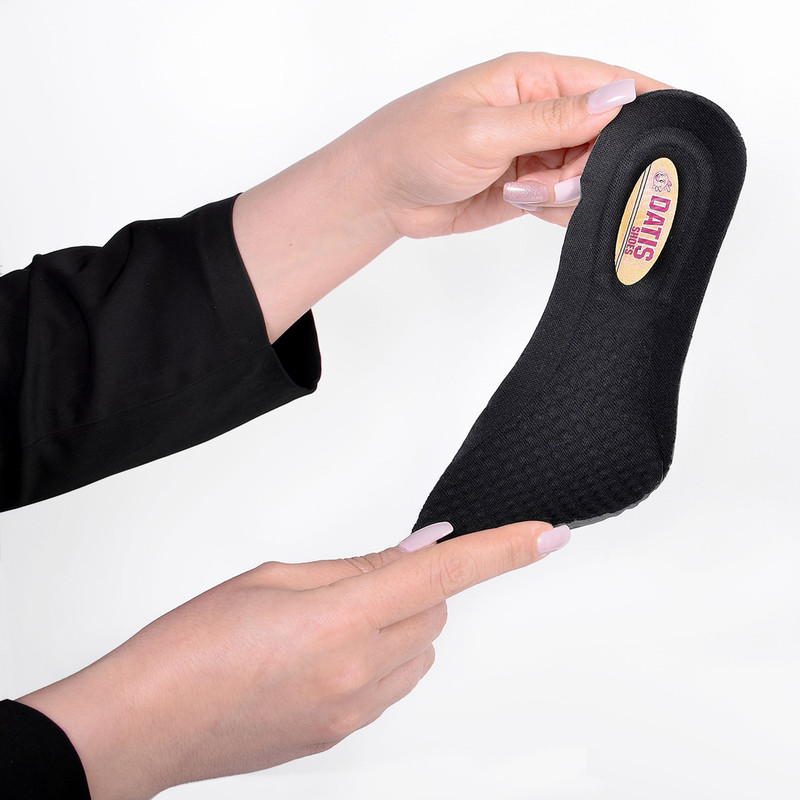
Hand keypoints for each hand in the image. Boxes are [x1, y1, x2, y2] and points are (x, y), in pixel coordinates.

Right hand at [18, 520, 569, 799]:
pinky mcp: (341, 736)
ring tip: (328, 618)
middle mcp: (359, 675)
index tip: (546, 534)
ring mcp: (353, 714)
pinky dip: (381, 655)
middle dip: (419, 583)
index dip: (504, 550)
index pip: (445, 574)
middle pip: (436, 611)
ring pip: (421, 650)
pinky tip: (323, 652)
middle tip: (356, 577)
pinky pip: (393, 684)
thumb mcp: (273, 578)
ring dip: (401, 621)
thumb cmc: (190, 644)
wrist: (144, 723)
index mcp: (340, 622)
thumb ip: (356, 567)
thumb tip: (415, 552)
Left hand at [233, 52, 669, 339]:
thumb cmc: (415, 143)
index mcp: (534, 78)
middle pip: (608, 137)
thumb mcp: (485, 129)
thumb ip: (553, 119)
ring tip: (521, 194)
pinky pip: (569, 201)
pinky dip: (557, 210)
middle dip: (592, 165)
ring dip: (567, 192)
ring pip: (591, 174)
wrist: (383, 194)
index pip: (610, 82)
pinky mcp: (531, 187)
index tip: (673, 133)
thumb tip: (618, 97)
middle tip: (552, 182)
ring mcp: (538, 151)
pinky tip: (524, 205)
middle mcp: (543, 112)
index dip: (646, 104)